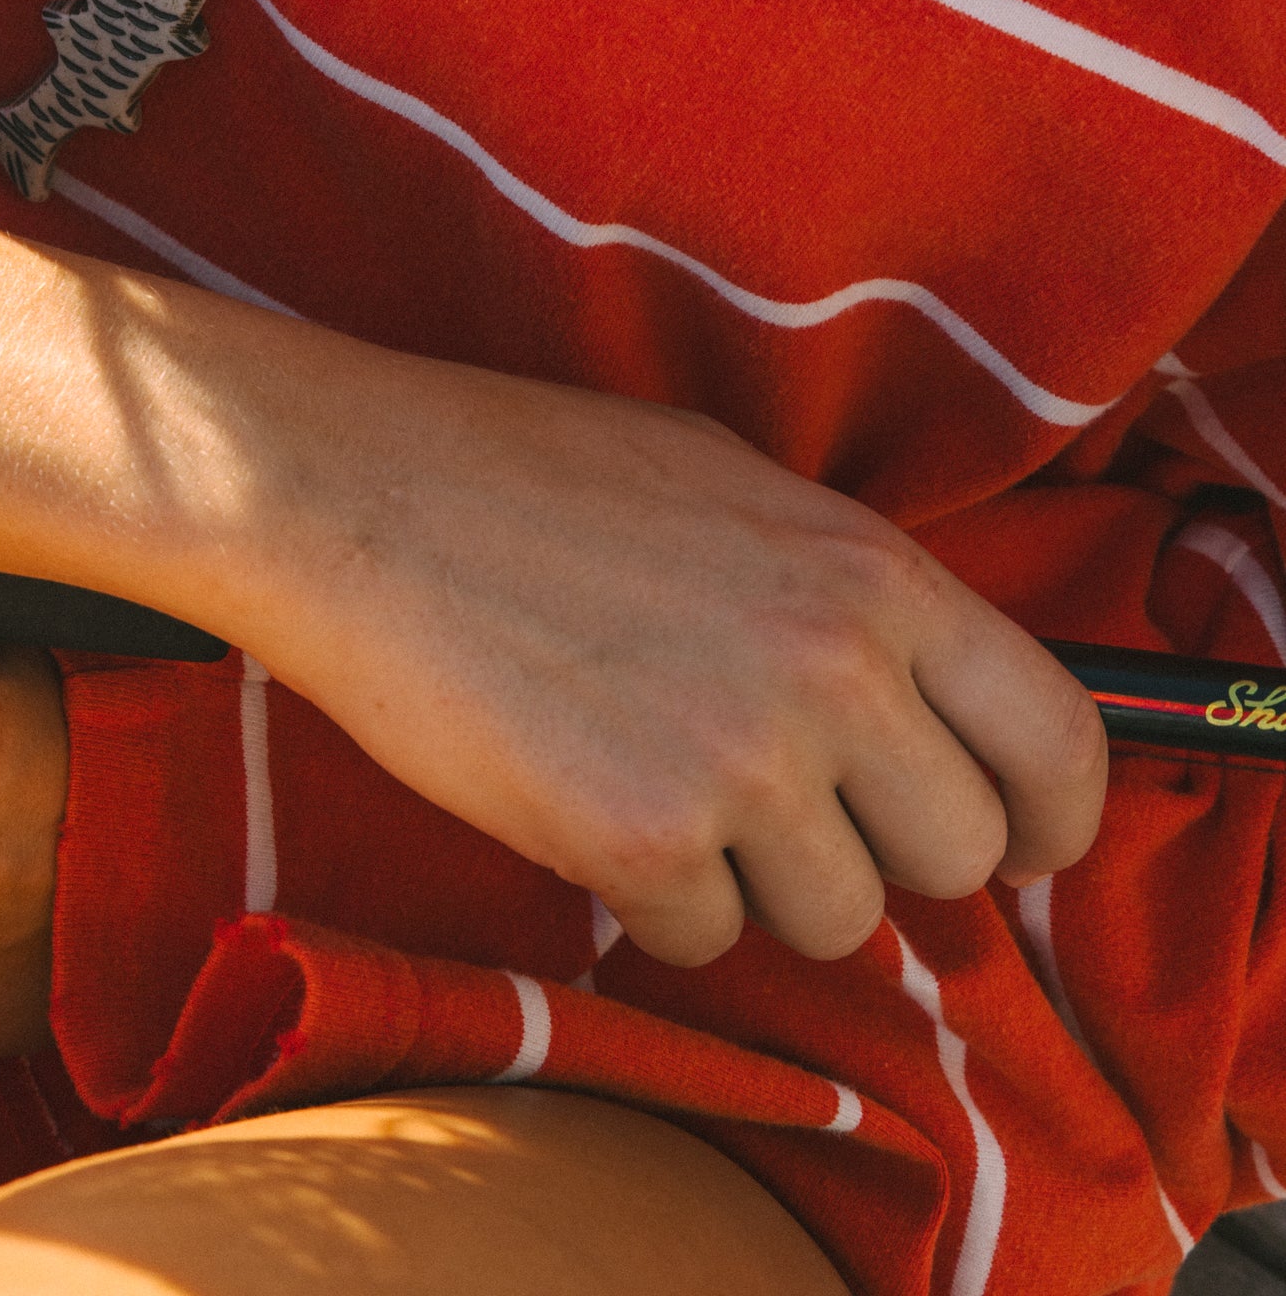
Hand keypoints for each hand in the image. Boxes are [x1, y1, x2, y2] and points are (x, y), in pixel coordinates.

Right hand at [225, 363, 1108, 971]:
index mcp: (872, 572)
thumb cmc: (524, 470)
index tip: (1017, 841)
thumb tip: (919, 694)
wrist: (353, 491)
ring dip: (758, 881)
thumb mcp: (731, 482)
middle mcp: (835, 672)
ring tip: (657, 777)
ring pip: (836, 919)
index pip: (1058, 738)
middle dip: (881, 851)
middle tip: (786, 808)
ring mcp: (742, 764)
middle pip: (958, 856)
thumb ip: (843, 590)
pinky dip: (652, 900)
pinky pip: (705, 942)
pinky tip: (583, 799)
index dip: (1052, 815)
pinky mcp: (638, 843)